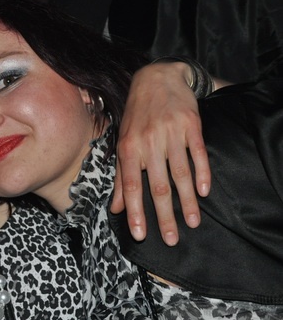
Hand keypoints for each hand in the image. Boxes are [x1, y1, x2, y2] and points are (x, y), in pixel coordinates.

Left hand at [111, 61, 210, 245]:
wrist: (156, 79)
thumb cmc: (136, 117)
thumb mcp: (123, 144)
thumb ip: (121, 178)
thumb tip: (115, 209)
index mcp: (128, 149)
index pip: (132, 186)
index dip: (135, 212)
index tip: (140, 236)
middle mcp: (148, 143)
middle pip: (157, 186)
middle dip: (164, 216)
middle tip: (171, 240)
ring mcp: (170, 134)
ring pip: (179, 173)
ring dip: (187, 201)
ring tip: (192, 223)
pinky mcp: (191, 125)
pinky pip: (197, 153)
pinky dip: (202, 173)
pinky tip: (204, 192)